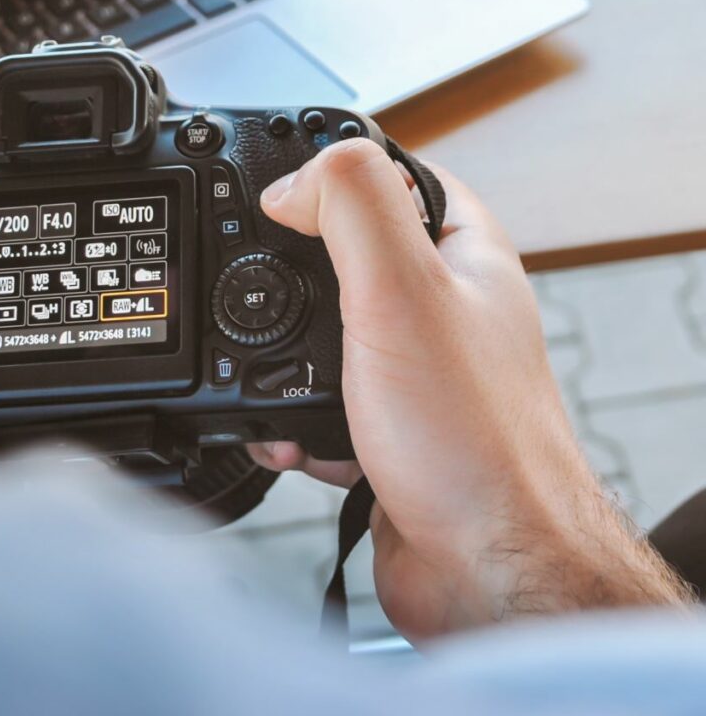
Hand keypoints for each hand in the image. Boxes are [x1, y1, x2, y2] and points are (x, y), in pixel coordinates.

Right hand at [248, 139, 690, 639]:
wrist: (486, 570)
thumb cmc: (471, 438)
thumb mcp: (400, 291)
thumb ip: (349, 207)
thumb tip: (288, 183)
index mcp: (459, 251)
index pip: (389, 174)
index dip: (327, 171)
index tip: (274, 193)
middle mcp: (440, 303)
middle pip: (339, 254)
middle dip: (285, 279)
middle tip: (254, 292)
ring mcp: (412, 367)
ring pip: (318, 333)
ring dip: (278, 360)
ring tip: (275, 385)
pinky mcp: (383, 424)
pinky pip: (315, 399)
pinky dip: (290, 417)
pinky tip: (292, 439)